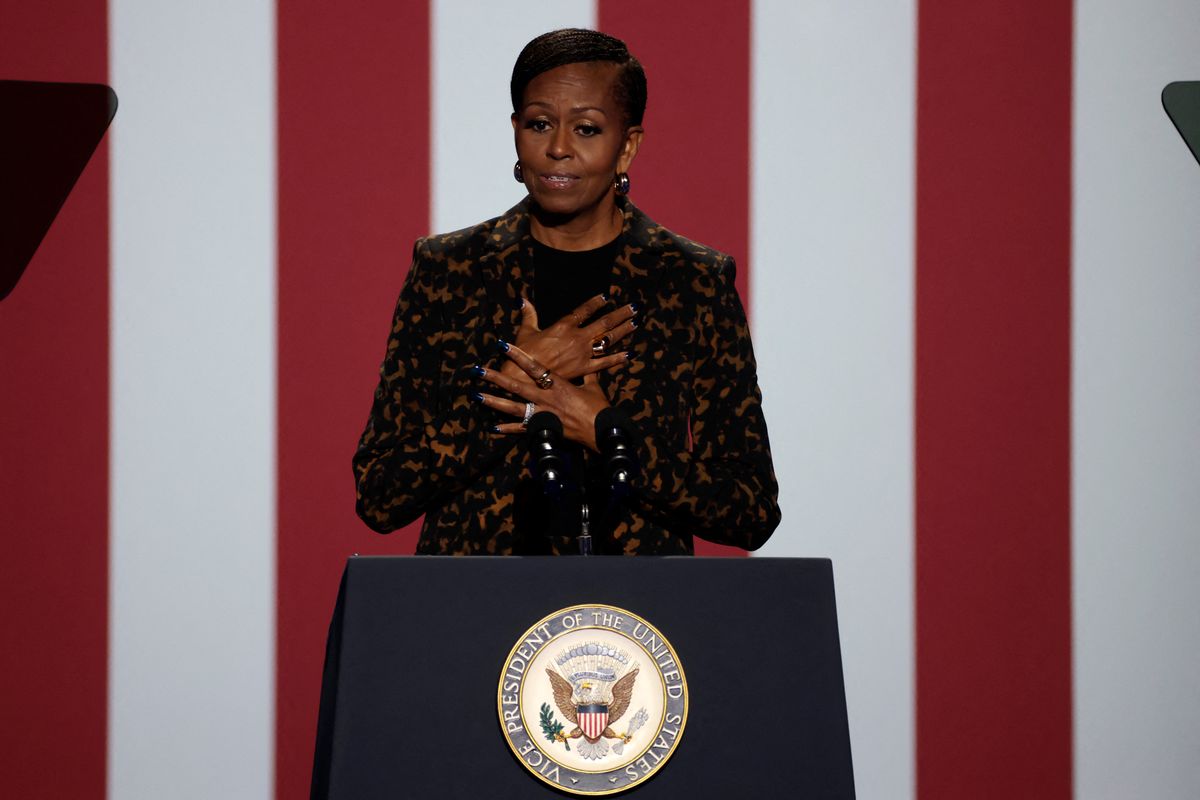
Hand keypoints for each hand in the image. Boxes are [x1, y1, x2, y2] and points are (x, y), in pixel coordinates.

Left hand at [474, 342, 609, 450]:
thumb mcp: (594, 387)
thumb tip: (589, 366)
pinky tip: (493, 427)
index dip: (517, 355)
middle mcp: (546, 398)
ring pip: (513, 407)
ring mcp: (542, 414)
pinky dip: (508, 429)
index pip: (533, 366)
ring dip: (494, 401)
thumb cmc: (599, 408)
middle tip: (479, 370)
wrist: (601, 431)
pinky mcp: (544, 429)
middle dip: (496, 377)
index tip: (502, 345)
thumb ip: (588, 375)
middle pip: (516, 386)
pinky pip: (522, 429)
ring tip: (477, 396)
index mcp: (557, 384)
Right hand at [501, 294, 637, 382]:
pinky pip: (605, 363)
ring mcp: (583, 353)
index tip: (607, 297)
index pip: (584, 310)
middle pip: (604, 323)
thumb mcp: (526, 331)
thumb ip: (529, 314)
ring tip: (636, 323)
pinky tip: (629, 353)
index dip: (596, 303)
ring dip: (623, 331)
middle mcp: (578, 337)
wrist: (524, 377)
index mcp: (564, 326)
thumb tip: (523, 299)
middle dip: (621, 314)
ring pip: (608, 340)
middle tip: (635, 307)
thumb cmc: (523, 353)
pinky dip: (618, 358)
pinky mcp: (584, 369)